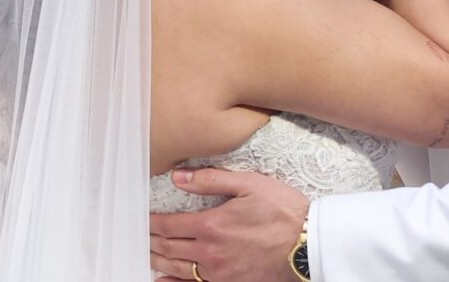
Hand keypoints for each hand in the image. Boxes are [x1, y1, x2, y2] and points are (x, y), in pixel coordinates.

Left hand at [149, 169, 308, 281]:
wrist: (309, 245)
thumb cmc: (284, 211)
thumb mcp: (250, 184)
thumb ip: (211, 180)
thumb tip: (178, 177)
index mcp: (211, 225)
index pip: (169, 225)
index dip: (151, 222)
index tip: (142, 218)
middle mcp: (210, 253)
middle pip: (169, 248)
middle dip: (151, 241)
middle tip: (139, 235)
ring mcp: (219, 274)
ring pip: (178, 269)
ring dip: (158, 260)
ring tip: (147, 253)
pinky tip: (163, 280)